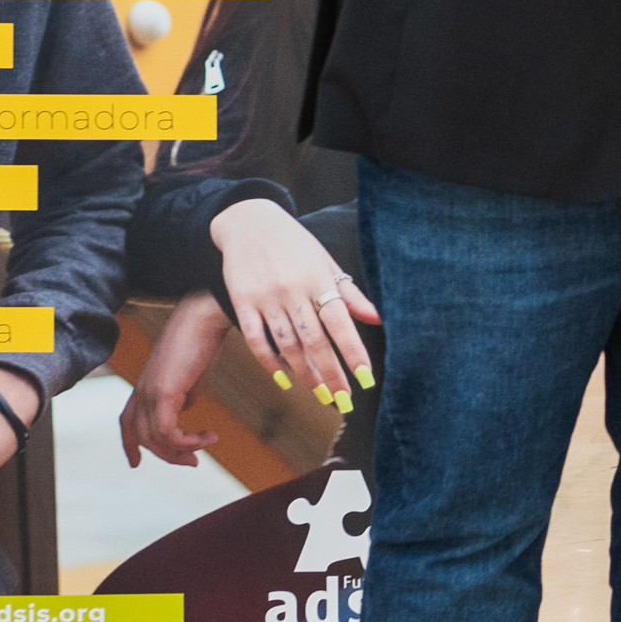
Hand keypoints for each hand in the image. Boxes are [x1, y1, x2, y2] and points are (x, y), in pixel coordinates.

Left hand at [121, 290, 234, 468]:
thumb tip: (184, 411)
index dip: (129, 446)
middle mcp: (141, 391)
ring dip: (183, 449)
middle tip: (193, 461)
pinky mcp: (162, 392)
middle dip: (169, 455)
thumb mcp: (190, 376)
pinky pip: (167, 432)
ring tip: (207, 443)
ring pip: (154, 438)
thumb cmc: (201, 340)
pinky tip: (206, 436)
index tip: (135, 463)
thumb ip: (183, 396)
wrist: (204, 318)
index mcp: (144, 386)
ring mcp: (149, 392)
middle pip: (143, 437)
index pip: (127, 422)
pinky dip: (187, 441)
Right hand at [210, 197, 378, 403]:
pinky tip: (284, 381)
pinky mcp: (242, 302)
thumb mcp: (325, 261)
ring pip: (287, 345)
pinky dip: (270, 363)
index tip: (366, 379)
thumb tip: (378, 319)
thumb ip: (349, 292)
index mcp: (317, 279)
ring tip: (321, 394)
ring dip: (305, 374)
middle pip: (315, 340)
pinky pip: (256, 340)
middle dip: (332, 374)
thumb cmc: (294, 244)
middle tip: (344, 400)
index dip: (353, 352)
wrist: (248, 221)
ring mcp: (265, 297)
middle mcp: (292, 290)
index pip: (340, 322)